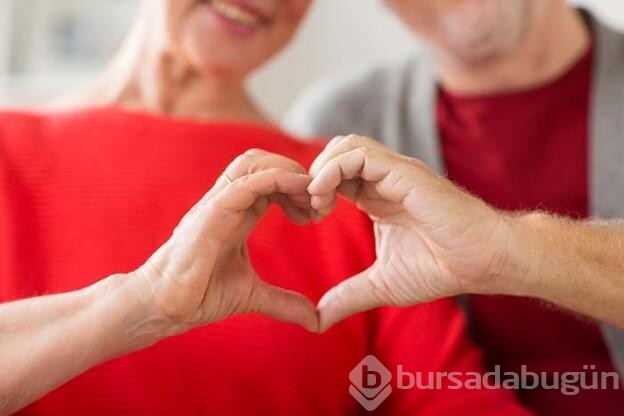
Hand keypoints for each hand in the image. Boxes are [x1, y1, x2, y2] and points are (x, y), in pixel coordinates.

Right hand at [132, 150, 318, 334]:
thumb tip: (315, 320)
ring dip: (289, 172)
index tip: (318, 213)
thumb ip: (284, 302)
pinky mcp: (212, 213)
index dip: (298, 187)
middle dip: (297, 173)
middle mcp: (227, 202)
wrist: (164, 307)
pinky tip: (300, 195)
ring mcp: (218, 204)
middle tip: (319, 203)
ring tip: (311, 198)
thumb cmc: (200, 294)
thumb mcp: (253, 295)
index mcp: (237, 213)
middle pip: (263, 161)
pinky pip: (246, 183)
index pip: (270, 179)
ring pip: (254, 162)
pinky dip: (277, 180)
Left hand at [308, 135, 511, 330]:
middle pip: (336, 152)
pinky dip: (334, 168)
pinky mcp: (405, 172)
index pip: (335, 174)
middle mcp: (384, 178)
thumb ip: (348, 297)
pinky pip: (361, 154)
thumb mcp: (382, 285)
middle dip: (313, 175)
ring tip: (317, 201)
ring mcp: (395, 172)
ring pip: (346, 145)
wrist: (483, 262)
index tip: (307, 218)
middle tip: (309, 209)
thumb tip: (319, 320)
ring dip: (321, 169)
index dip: (314, 190)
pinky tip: (326, 196)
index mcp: (377, 196)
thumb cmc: (441, 268)